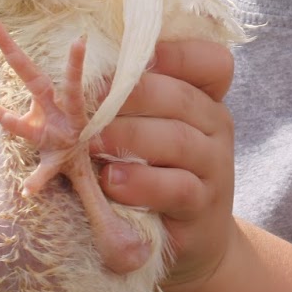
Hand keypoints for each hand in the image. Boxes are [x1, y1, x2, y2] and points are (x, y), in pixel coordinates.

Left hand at [93, 39, 235, 291]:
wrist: (193, 238)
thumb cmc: (156, 171)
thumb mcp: (151, 128)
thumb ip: (130, 100)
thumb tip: (75, 64)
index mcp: (205, 98)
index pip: (211, 62)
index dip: (175, 53)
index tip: (132, 57)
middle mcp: (216, 125)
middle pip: (180, 98)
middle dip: (129, 95)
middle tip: (86, 101)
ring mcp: (215, 165)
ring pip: (179, 140)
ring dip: (130, 137)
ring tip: (92, 143)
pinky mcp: (204, 205)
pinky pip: (178, 188)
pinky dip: (142, 183)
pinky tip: (111, 181)